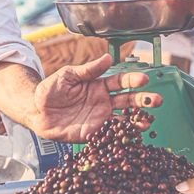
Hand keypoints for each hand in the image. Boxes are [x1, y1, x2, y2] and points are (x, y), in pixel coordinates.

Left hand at [29, 53, 162, 142]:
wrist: (36, 111)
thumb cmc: (50, 89)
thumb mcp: (68, 75)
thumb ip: (88, 69)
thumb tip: (108, 58)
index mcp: (99, 85)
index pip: (120, 81)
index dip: (132, 80)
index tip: (144, 79)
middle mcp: (104, 101)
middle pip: (128, 100)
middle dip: (143, 100)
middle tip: (157, 100)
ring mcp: (100, 117)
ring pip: (124, 118)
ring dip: (138, 119)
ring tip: (150, 120)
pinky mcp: (94, 132)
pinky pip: (111, 134)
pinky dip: (123, 135)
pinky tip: (134, 135)